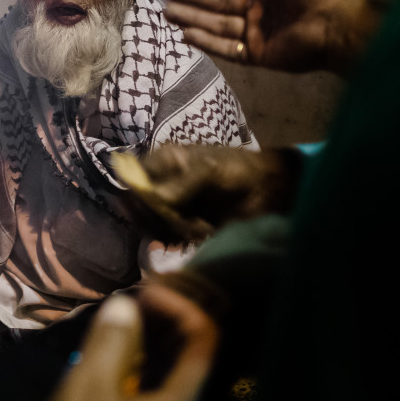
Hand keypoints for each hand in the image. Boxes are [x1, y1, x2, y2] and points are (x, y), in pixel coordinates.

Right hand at [22, 288, 217, 400]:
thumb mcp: (87, 393)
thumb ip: (110, 345)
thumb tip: (126, 304)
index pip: (203, 339)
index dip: (179, 305)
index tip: (141, 289)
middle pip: (189, 352)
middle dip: (162, 318)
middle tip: (128, 297)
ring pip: (168, 368)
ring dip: (145, 338)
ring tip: (114, 318)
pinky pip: (150, 385)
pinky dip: (134, 360)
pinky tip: (106, 352)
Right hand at [111, 146, 301, 242]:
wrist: (266, 189)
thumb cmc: (237, 169)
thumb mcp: (210, 168)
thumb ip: (184, 182)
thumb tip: (158, 199)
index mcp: (162, 162)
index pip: (133, 179)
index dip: (137, 196)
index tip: (155, 209)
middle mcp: (161, 183)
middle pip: (140, 207)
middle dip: (159, 218)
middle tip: (183, 222)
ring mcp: (171, 205)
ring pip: (154, 224)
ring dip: (174, 230)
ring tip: (199, 227)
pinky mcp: (183, 224)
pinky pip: (170, 236)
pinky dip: (183, 239)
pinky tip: (199, 233)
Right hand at [165, 0, 378, 75]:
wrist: (334, 26)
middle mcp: (258, 8)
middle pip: (218, 1)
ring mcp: (255, 33)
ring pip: (216, 24)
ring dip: (192, 17)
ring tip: (168, 12)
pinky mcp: (255, 55)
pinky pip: (226, 48)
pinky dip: (206, 42)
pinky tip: (185, 34)